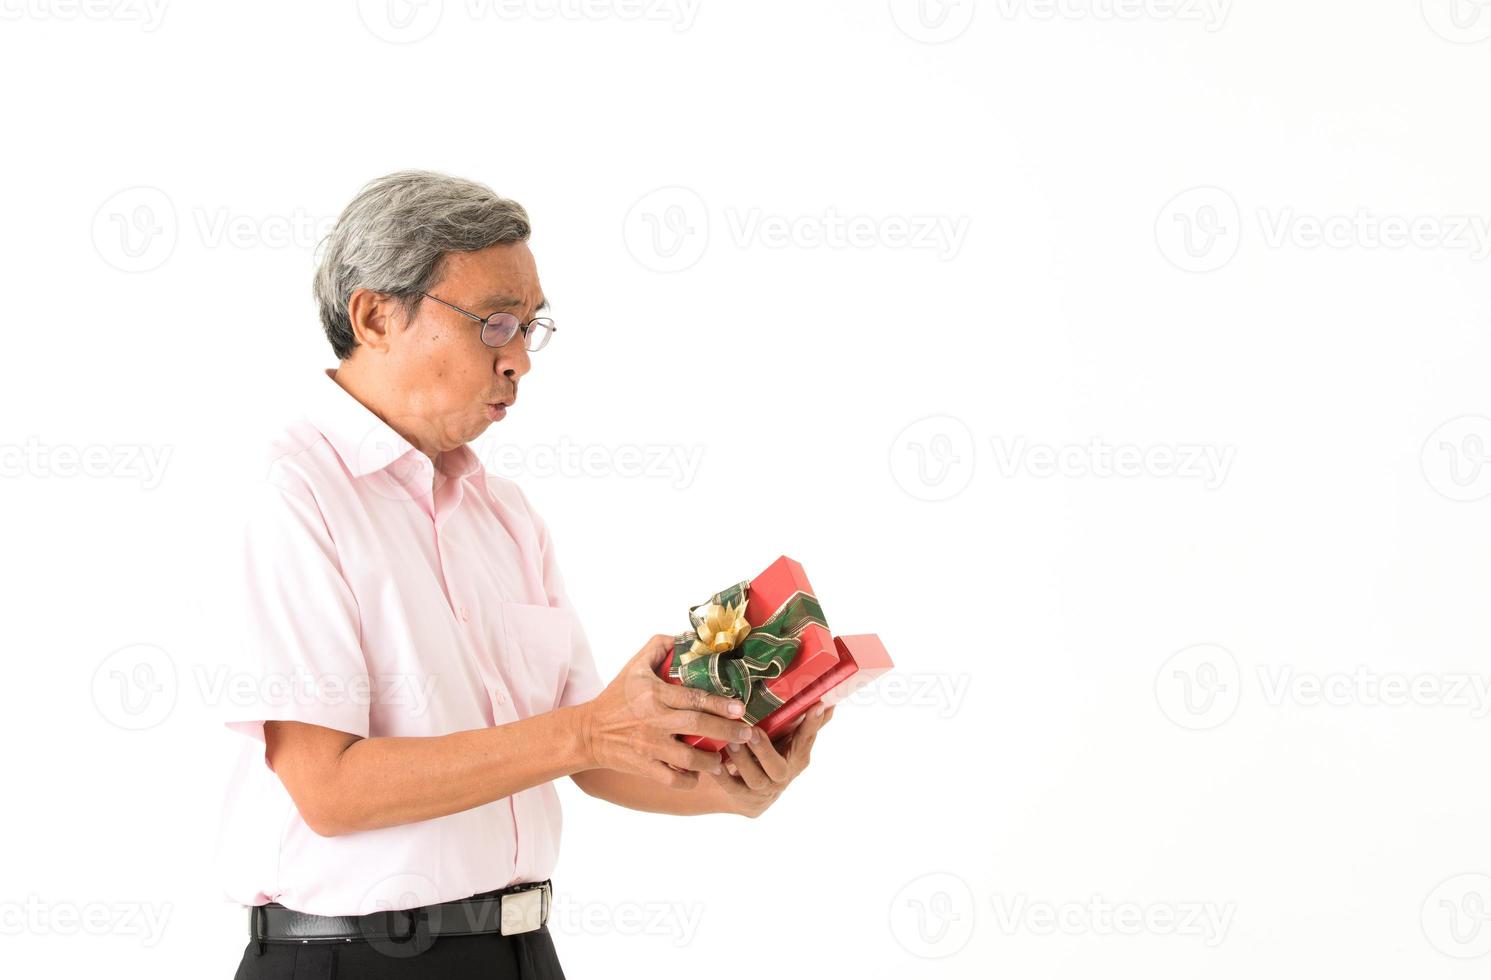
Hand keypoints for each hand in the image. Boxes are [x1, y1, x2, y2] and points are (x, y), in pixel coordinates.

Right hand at [579, 635, 754, 789]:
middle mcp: (653, 720)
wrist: (588, 732)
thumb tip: (685, 635)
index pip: (693, 697)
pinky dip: (689, 780)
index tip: (741, 708)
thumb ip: (658, 647)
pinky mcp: (644, 766)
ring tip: (724, 760)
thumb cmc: (616, 697)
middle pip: (697, 725)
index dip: (720, 703)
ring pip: (689, 758)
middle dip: (727, 731)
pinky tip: (699, 775)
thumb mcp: (633, 667)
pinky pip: (673, 779)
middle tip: (747, 734)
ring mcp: (649, 745)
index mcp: (653, 693)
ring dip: (711, 761)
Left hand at [707, 702, 834, 817]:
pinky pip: (733, 790)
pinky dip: (723, 778)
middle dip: (765, 750)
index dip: (813, 724)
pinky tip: (714, 765)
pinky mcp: (745, 799)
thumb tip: (830, 696)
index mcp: (798, 757)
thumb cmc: (770, 754)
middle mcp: (784, 776)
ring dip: (743, 760)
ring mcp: (764, 790)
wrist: (747, 791)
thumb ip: (806, 721)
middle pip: (778, 767)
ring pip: (755, 779)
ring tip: (730, 743)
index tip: (817, 706)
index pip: (807, 740)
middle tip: (751, 731)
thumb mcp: (788, 738)